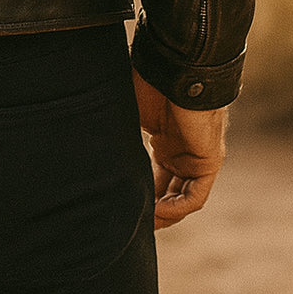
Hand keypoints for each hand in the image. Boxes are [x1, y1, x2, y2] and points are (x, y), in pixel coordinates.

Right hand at [132, 69, 227, 229]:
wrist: (175, 68)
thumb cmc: (149, 81)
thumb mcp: (127, 112)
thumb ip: (116, 131)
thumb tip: (83, 140)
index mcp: (165, 140)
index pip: (156, 177)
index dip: (142, 195)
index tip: (124, 206)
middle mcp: (182, 151)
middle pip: (169, 191)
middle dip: (152, 210)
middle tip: (133, 224)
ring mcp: (197, 157)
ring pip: (183, 197)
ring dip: (165, 214)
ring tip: (145, 224)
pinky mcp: (208, 160)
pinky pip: (196, 195)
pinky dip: (178, 208)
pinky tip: (159, 212)